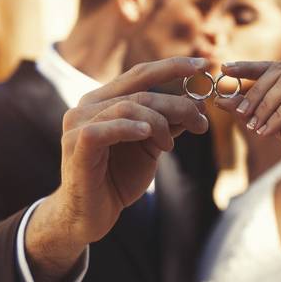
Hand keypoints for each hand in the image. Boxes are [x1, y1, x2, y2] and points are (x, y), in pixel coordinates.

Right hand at [56, 56, 210, 243]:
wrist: (90, 216)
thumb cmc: (117, 179)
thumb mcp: (150, 147)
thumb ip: (168, 122)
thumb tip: (197, 100)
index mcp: (103, 100)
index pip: (140, 74)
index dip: (172, 67)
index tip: (204, 65)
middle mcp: (87, 106)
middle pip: (140, 92)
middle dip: (177, 104)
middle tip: (201, 122)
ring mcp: (78, 125)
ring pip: (127, 108)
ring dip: (159, 123)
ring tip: (169, 146)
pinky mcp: (76, 146)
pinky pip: (103, 129)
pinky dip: (128, 128)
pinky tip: (147, 134)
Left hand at [216, 58, 280, 176]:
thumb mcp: (277, 124)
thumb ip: (254, 110)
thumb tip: (221, 98)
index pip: (274, 66)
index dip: (248, 67)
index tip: (225, 70)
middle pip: (278, 72)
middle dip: (255, 93)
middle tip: (240, 112)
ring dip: (266, 106)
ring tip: (254, 126)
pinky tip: (269, 129)